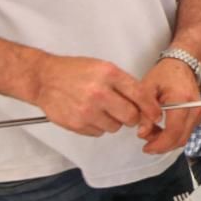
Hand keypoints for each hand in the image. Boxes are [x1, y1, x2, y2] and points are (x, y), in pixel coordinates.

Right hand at [29, 54, 160, 138]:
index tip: (156, 115)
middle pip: (131, 117)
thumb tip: (145, 102)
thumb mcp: (103, 67)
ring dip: (112, 122)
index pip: (140, 95)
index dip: (151, 108)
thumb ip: (124, 84)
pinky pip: (98, 132)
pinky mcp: (77, 123)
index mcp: (109, 74)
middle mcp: (99, 92)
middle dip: (131, 117)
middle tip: (124, 112)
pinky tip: (88, 114)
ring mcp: (87, 110)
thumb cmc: (74, 71)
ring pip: (115, 127)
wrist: (44, 78)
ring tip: (100, 109)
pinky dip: (97, 126)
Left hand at [136, 55, 200, 155]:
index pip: (173, 132)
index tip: (146, 148)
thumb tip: (142, 133)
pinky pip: (186, 132)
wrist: (182, 64)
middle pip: (180, 139)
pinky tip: (161, 130)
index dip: (159, 144)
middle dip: (162, 145)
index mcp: (182, 101)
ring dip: (167, 141)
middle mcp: (194, 109)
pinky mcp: (198, 115)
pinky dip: (173, 136)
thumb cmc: (165, 74)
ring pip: (183, 138)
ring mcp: (198, 113)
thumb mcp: (147, 88)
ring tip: (151, 133)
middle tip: (146, 142)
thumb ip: (144, 111)